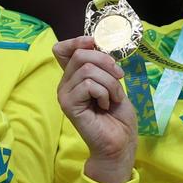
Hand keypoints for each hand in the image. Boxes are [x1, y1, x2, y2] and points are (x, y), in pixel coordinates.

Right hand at [52, 36, 137, 182]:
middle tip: (119, 78)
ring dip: (110, 83)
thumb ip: (101, 64)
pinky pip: (88, 85)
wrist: (121, 141)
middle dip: (106, 63)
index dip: (78, 41)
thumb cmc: (118, 114)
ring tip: (114, 98)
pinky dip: (105, 93)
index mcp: (74, 76)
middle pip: (80, 54)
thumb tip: (96, 42)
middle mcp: (65, 84)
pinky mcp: (68, 105)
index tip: (96, 43)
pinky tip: (105, 106)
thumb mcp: (113, 81)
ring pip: (88, 70)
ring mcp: (64, 94)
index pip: (62, 49)